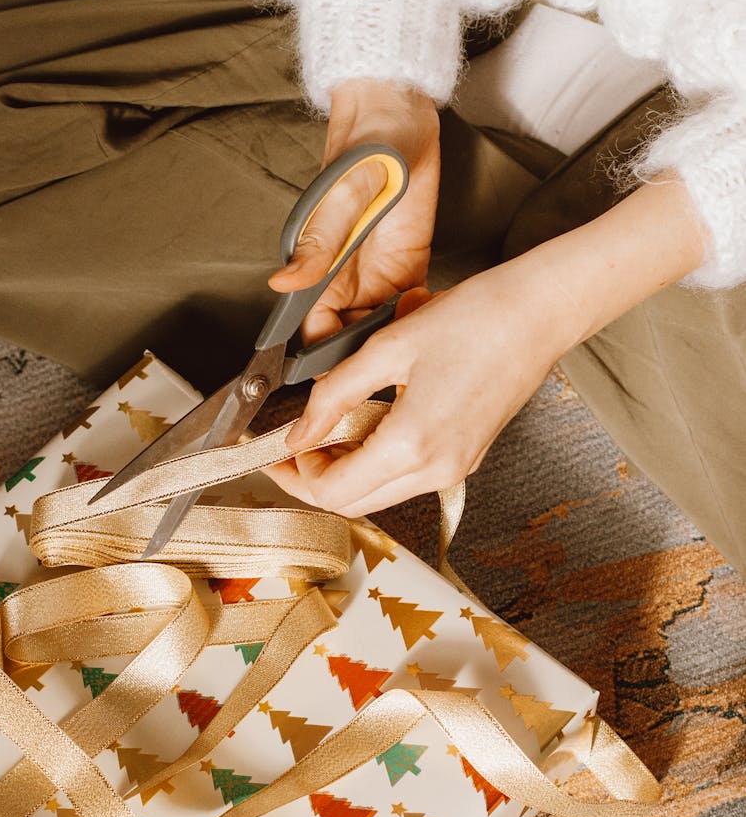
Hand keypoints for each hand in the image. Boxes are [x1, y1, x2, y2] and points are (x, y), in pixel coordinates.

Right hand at [268, 79, 439, 343]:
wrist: (399, 114)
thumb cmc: (365, 143)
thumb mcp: (341, 193)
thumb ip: (318, 243)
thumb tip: (282, 283)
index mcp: (321, 266)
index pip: (313, 329)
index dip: (325, 357)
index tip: (346, 377)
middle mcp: (345, 278)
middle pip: (346, 337)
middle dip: (364, 359)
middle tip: (393, 368)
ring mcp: (376, 275)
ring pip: (377, 329)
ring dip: (393, 342)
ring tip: (415, 349)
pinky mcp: (406, 266)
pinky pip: (407, 309)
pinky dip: (417, 321)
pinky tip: (431, 322)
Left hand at [269, 250, 581, 516]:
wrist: (540, 313)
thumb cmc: (476, 319)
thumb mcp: (387, 347)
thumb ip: (334, 394)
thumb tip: (299, 432)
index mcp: (413, 444)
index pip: (335, 492)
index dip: (296, 478)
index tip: (276, 454)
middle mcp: (438, 468)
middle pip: (356, 503)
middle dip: (316, 480)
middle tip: (293, 448)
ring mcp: (457, 467)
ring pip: (382, 493)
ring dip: (347, 471)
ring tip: (327, 431)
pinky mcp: (468, 457)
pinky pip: (409, 476)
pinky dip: (378, 462)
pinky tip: (366, 426)